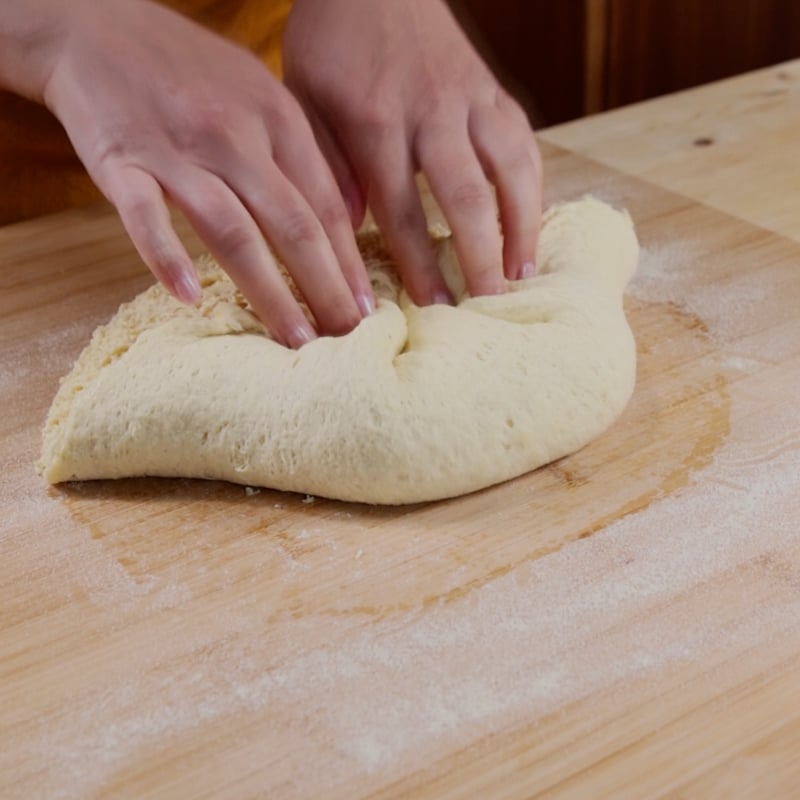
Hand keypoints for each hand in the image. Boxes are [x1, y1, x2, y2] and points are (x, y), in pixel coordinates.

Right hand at [38, 0, 374, 346]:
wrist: (98, 27)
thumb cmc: (192, 71)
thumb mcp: (264, 96)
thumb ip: (307, 153)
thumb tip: (352, 212)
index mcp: (277, 120)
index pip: (325, 205)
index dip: (350, 262)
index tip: (367, 309)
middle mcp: (236, 137)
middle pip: (292, 225)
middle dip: (325, 288)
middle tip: (347, 339)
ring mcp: (178, 151)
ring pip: (233, 230)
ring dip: (269, 291)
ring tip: (295, 340)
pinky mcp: (122, 162)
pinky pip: (145, 215)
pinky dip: (166, 256)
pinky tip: (189, 297)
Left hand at [283, 0, 542, 303]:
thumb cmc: (331, 43)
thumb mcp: (303, 99)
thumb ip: (326, 164)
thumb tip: (353, 231)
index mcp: (376, 121)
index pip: (404, 209)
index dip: (420, 264)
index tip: (432, 307)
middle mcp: (432, 112)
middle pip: (468, 198)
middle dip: (481, 258)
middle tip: (489, 306)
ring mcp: (470, 98)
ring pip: (511, 170)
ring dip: (521, 228)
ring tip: (522, 276)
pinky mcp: (493, 90)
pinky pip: (524, 144)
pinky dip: (532, 190)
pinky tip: (530, 226)